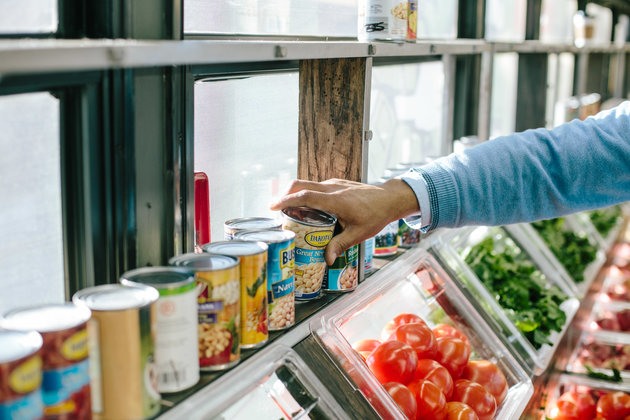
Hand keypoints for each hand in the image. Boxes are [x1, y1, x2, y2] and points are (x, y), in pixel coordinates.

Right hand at [270, 178, 419, 263]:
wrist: (390, 198)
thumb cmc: (376, 215)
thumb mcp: (358, 233)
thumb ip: (340, 245)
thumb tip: (326, 259)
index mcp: (335, 200)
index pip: (305, 196)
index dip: (286, 200)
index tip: (272, 207)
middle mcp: (331, 188)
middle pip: (299, 184)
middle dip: (284, 194)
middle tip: (274, 210)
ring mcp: (333, 184)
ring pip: (306, 184)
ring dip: (294, 194)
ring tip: (288, 212)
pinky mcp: (336, 184)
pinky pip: (315, 186)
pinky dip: (305, 194)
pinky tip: (306, 210)